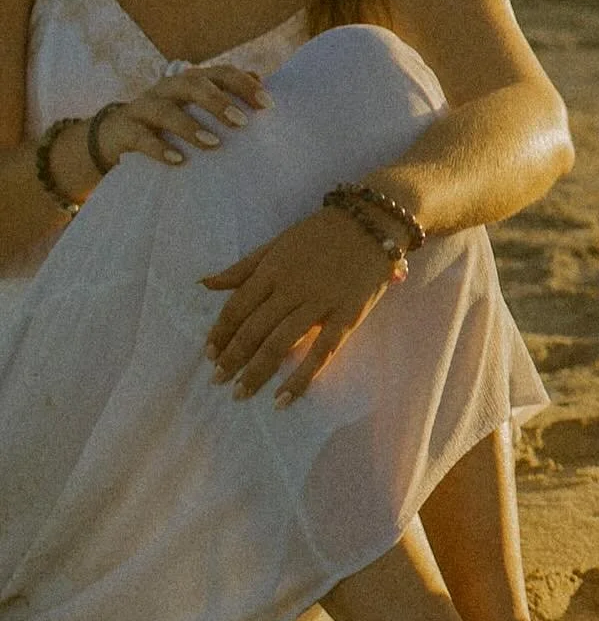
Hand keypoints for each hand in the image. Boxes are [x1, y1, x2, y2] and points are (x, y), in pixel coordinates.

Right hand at [95, 65, 270, 168]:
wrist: (117, 135)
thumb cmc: (172, 123)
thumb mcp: (199, 109)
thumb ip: (227, 95)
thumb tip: (261, 79)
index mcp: (192, 82)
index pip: (221, 73)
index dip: (244, 85)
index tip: (268, 105)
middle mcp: (168, 89)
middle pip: (192, 84)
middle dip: (217, 101)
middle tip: (241, 122)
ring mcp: (143, 107)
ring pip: (164, 110)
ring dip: (189, 126)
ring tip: (213, 143)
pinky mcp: (124, 130)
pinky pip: (140, 137)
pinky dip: (159, 148)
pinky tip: (179, 160)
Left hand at [201, 208, 397, 405]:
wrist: (372, 222)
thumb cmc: (322, 233)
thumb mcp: (277, 243)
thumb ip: (243, 267)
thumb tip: (205, 284)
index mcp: (272, 270)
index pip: (236, 308)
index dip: (220, 334)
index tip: (209, 354)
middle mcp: (290, 289)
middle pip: (253, 330)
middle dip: (232, 359)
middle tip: (218, 381)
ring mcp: (319, 304)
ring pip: (279, 344)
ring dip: (256, 372)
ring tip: (240, 393)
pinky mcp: (346, 317)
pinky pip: (321, 353)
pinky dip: (300, 378)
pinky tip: (283, 398)